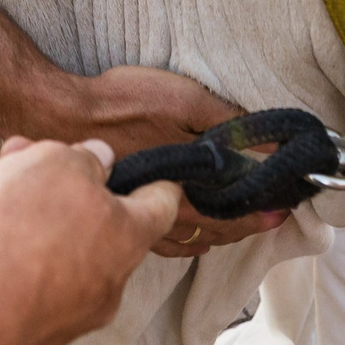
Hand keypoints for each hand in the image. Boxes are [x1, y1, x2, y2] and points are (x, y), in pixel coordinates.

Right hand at [0, 138, 178, 344]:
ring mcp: (66, 312)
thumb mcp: (56, 162)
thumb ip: (82, 159)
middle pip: (87, 224)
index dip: (157, 182)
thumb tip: (97, 162)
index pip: (160, 205)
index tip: (158, 176)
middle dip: (49, 190)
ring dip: (3, 220)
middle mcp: (106, 280)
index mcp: (127, 235)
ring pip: (38, 251)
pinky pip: (5, 281)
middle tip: (17, 161)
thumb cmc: (22, 229)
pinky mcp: (23, 332)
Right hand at [54, 66, 288, 258]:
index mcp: (189, 185)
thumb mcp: (183, 101)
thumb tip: (268, 145)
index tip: (286, 207)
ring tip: (242, 229)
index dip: (263, 208)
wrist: (58, 115)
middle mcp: (169, 211)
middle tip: (274, 219)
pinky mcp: (120, 216)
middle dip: (249, 223)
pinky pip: (164, 244)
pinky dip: (188, 243)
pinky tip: (197, 241)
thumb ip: (227, 125)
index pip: (238, 207)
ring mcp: (142, 218)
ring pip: (195, 237)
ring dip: (223, 233)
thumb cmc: (122, 105)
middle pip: (219, 227)